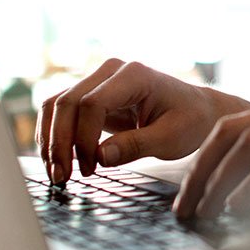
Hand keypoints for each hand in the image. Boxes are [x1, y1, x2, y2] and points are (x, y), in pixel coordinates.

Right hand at [36, 59, 249, 184]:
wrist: (198, 112)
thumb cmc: (190, 121)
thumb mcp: (171, 138)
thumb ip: (136, 146)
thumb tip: (100, 157)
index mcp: (134, 75)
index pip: (92, 103)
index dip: (85, 139)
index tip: (91, 168)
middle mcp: (111, 72)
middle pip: (67, 102)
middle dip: (59, 142)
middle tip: (62, 177)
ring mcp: (99, 80)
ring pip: (57, 104)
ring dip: (51, 139)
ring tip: (57, 173)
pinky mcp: (92, 95)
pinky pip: (62, 110)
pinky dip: (54, 134)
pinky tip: (57, 159)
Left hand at [172, 90, 249, 221]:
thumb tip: (246, 194)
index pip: (235, 126)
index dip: (207, 160)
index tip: (192, 193)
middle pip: (230, 131)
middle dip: (201, 172)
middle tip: (186, 209)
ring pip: (245, 144)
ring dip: (217, 182)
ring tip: (206, 214)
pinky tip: (238, 210)